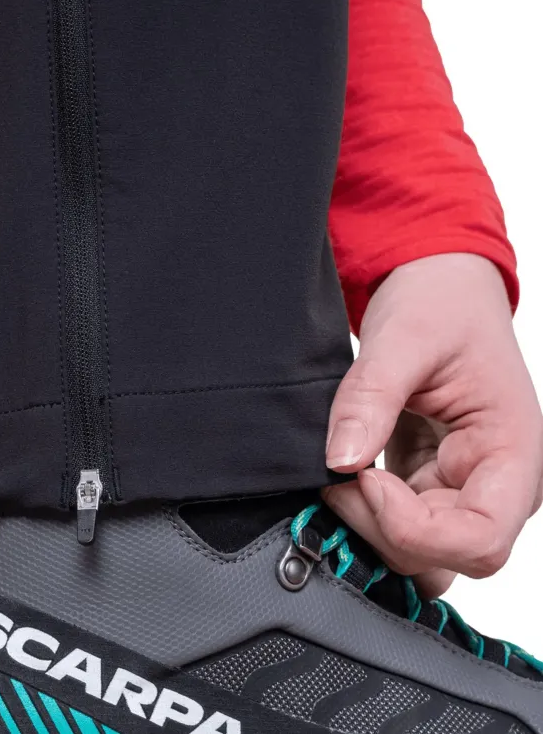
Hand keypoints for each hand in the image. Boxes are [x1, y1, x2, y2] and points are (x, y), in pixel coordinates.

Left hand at [322, 253, 542, 596]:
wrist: (439, 292)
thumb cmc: (441, 306)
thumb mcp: (404, 338)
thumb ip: (371, 398)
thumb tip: (341, 460)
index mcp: (512, 453)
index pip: (481, 538)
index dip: (414, 527)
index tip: (366, 476)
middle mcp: (493, 484)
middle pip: (445, 556)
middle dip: (380, 527)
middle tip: (336, 475)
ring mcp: (459, 489)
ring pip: (420, 554)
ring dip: (370, 530)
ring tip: (337, 478)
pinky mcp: (426, 486)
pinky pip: (400, 528)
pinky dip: (364, 516)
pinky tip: (341, 481)